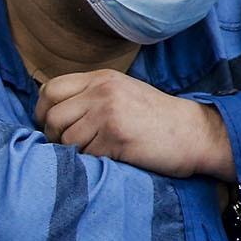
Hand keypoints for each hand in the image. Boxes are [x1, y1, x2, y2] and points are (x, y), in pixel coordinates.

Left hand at [36, 69, 234, 178]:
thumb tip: (49, 117)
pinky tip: (113, 157)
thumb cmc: (157, 120)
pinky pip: (86, 155)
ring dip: (76, 152)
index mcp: (101, 78)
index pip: (50, 90)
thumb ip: (89, 98)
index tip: (52, 127)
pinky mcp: (116, 136)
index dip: (43, 112)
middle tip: (72, 146)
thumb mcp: (122, 95)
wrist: (197, 133)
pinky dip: (94, 162)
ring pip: (66, 139)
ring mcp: (109, 112)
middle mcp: (103, 91)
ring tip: (100, 151)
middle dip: (55, 137)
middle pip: (52, 116)